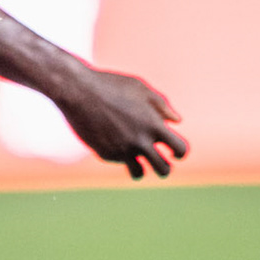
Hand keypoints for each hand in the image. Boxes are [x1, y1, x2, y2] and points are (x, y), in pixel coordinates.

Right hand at [51, 67, 188, 178]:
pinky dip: (120, 155)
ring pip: (139, 174)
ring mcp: (121, 150)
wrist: (79, 92)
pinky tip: (112, 140)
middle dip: (165, 167)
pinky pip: (118, 161)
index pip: (180, 149)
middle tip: (160, 161)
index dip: (180, 152)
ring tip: (139, 163)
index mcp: (154, 125)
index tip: (175, 152)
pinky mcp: (105, 154)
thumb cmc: (112, 86)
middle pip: (163, 169)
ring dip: (142, 170)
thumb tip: (176, 121)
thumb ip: (161, 106)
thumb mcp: (141, 90)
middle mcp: (140, 141)